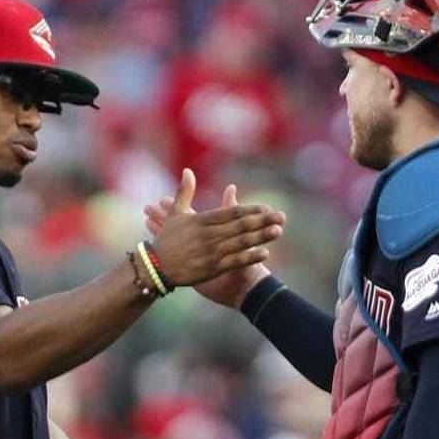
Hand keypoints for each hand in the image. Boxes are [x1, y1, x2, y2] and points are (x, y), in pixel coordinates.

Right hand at [146, 169, 283, 288]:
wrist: (156, 267)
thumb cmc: (167, 239)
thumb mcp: (174, 213)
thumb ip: (184, 191)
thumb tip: (187, 170)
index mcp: (202, 220)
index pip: (232, 212)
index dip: (251, 210)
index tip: (267, 207)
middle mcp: (209, 235)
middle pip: (241, 226)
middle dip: (263, 221)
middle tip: (282, 217)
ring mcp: (211, 252)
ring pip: (241, 243)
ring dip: (261, 237)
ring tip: (278, 231)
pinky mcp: (212, 268)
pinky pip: (235, 262)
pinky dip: (250, 257)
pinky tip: (265, 253)